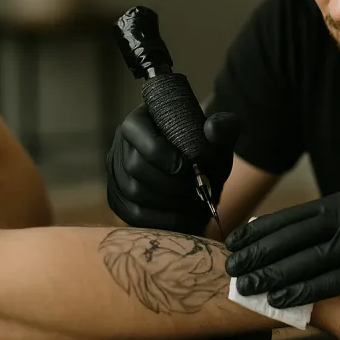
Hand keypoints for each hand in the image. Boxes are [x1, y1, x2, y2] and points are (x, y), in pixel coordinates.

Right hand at [106, 103, 239, 234]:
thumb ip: (223, 128)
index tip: (189, 167)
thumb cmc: (205, 151)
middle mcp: (121, 145)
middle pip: (135, 165)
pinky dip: (164, 220)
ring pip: (134, 192)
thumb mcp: (218, 138)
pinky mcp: (120, 200)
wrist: (200, 175)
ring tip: (195, 203)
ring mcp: (117, 174)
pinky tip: (186, 218)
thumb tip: (213, 128)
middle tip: (197, 190)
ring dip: (169, 201)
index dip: (161, 151)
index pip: (136, 130)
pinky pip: (135, 215)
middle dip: (171, 182)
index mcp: (140, 120)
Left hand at [225, 190, 339, 325]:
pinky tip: (279, 298)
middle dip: (260, 252)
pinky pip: (329, 280)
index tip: (235, 242)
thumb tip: (276, 239)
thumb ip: (323, 232)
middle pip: (296, 236)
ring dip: (273, 274)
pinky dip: (301, 290)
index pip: (294, 216)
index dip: (262, 230)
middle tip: (232, 266)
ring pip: (308, 258)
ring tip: (248, 286)